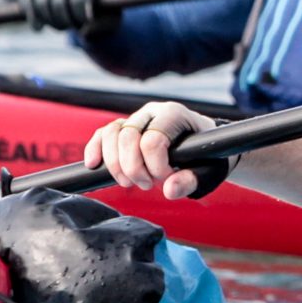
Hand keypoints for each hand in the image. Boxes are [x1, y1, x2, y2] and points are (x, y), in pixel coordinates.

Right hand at [19, 0, 106, 32]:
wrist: (80, 0)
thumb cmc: (99, 11)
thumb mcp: (110, 19)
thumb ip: (104, 25)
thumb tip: (84, 31)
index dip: (80, 18)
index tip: (85, 22)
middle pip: (58, 3)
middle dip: (66, 22)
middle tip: (73, 26)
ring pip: (40, 4)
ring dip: (51, 22)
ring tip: (62, 25)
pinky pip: (26, 3)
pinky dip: (33, 19)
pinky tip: (40, 27)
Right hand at [86, 99, 224, 198]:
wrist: (204, 149)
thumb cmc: (207, 157)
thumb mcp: (207, 171)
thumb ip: (190, 180)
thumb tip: (169, 190)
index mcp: (175, 114)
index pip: (153, 140)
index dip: (155, 167)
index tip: (166, 180)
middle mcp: (152, 112)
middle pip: (128, 136)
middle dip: (134, 168)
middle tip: (147, 185)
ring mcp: (136, 119)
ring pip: (111, 134)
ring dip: (115, 163)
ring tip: (128, 182)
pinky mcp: (124, 129)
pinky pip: (103, 134)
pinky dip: (95, 148)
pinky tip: (94, 164)